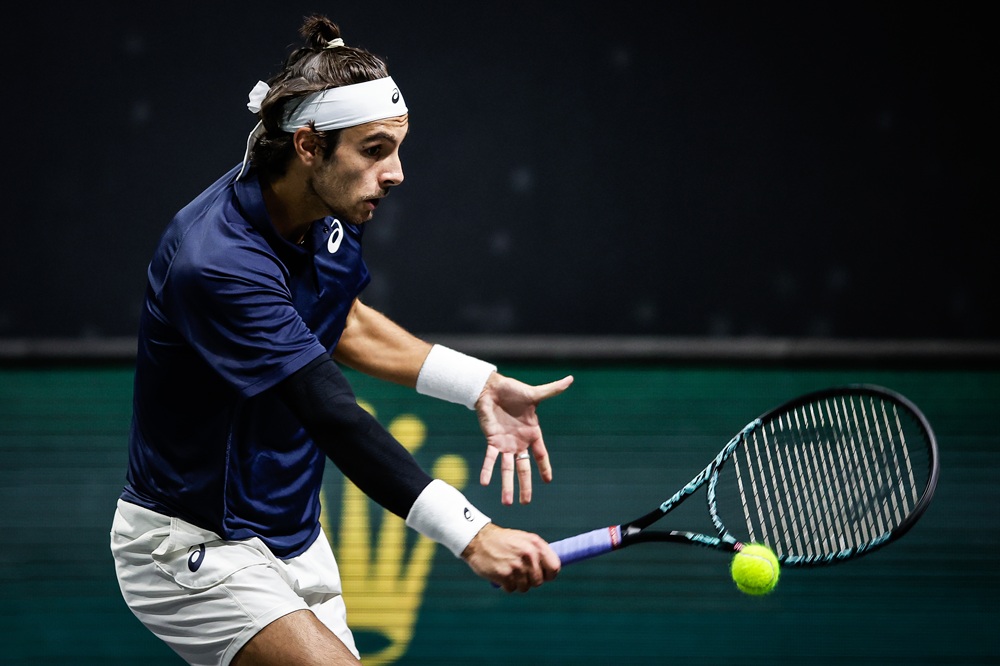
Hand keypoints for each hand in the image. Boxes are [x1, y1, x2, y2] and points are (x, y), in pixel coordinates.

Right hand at [461, 523, 560, 591]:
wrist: (478, 539)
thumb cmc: (502, 541)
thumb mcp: (523, 539)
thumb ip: (538, 552)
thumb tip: (552, 569)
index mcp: (536, 544)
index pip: (554, 567)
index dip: (549, 575)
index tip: (543, 576)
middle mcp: (529, 554)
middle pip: (539, 581)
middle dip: (529, 580)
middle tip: (519, 572)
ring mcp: (517, 565)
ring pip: (525, 587)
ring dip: (517, 583)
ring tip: (509, 571)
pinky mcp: (505, 575)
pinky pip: (511, 589)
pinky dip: (506, 585)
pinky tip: (500, 574)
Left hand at [476, 372, 572, 504]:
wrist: (491, 388)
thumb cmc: (513, 390)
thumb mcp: (535, 393)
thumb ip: (552, 390)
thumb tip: (570, 379)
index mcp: (532, 433)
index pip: (541, 455)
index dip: (545, 468)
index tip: (548, 481)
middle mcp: (519, 442)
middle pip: (524, 468)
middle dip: (525, 486)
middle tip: (525, 503)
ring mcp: (505, 444)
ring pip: (507, 469)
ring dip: (506, 485)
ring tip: (507, 502)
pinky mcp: (492, 441)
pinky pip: (489, 458)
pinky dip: (487, 470)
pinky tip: (484, 482)